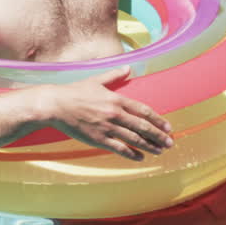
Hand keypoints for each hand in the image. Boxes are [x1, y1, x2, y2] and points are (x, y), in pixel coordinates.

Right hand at [39, 66, 173, 160]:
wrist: (56, 105)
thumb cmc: (74, 91)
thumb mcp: (96, 80)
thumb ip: (114, 75)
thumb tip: (128, 67)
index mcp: (116, 99)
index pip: (143, 111)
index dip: (158, 120)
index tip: (168, 127)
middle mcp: (115, 114)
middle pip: (143, 127)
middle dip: (159, 136)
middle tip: (170, 142)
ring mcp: (107, 128)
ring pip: (134, 139)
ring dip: (150, 146)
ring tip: (160, 151)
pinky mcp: (98, 139)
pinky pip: (119, 148)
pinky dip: (132, 154)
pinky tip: (141, 157)